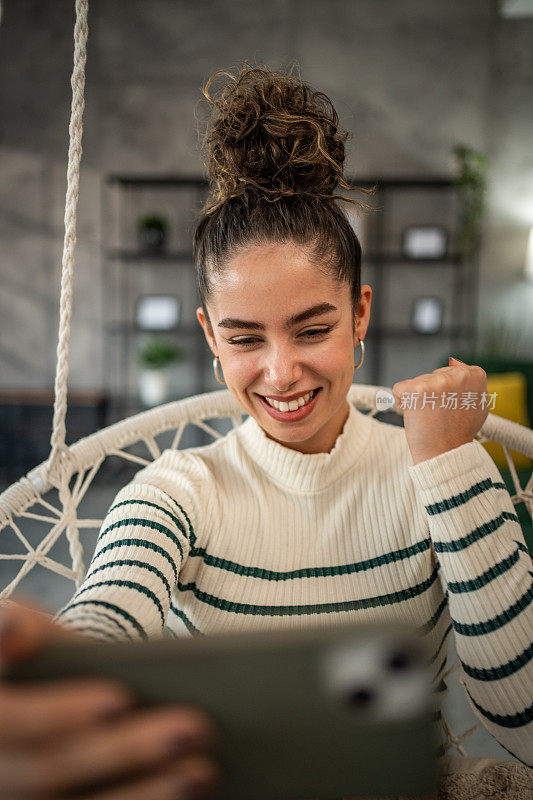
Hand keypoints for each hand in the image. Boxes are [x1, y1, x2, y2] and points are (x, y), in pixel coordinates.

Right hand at [0, 599, 219, 799]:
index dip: (60, 713)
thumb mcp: (12, 625)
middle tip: (194, 728)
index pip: (12, 722)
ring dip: (146, 794)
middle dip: (128, 750)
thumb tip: (15, 637)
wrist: (17, 689)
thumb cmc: (19, 648)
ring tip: (204, 768)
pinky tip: (185, 791)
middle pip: (53, 771)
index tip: (120, 699)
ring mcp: (17, 799)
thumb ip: (20, 630)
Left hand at [392, 357, 488, 464]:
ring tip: (429, 417)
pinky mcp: (416, 390)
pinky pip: (399, 389)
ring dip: (416, 399)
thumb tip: (454, 362)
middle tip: (438, 414)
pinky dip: (402, 402)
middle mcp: (457, 375)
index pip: (448, 371)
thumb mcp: (476, 404)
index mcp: (474, 375)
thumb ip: (468, 383)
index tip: (449, 406)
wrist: (445, 454)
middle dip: (430, 393)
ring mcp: (437, 382)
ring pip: (415, 383)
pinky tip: (415, 415)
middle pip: (431, 376)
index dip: (444, 391)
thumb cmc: (458, 433)